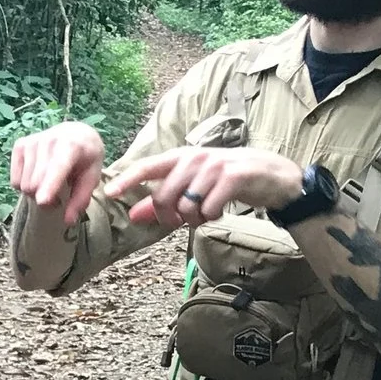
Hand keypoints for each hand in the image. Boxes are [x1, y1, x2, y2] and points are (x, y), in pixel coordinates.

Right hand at [9, 121, 107, 224]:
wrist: (75, 134)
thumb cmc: (86, 158)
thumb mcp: (92, 177)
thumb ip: (80, 199)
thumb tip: (68, 221)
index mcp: (71, 146)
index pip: (57, 168)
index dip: (49, 186)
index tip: (42, 201)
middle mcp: (48, 141)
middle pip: (36, 184)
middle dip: (46, 198)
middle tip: (59, 195)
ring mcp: (31, 142)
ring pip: (25, 185)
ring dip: (36, 192)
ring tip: (50, 184)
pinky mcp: (19, 146)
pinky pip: (15, 181)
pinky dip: (25, 185)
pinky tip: (37, 176)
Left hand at [101, 145, 306, 229]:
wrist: (273, 176)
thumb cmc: (227, 182)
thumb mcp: (194, 188)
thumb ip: (164, 201)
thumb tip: (133, 216)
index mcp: (182, 157)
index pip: (148, 167)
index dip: (127, 180)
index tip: (108, 193)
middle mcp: (196, 157)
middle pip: (163, 196)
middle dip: (168, 217)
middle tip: (182, 222)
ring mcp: (215, 165)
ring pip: (186, 206)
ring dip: (194, 219)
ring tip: (206, 213)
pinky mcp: (233, 177)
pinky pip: (208, 209)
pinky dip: (211, 217)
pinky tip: (219, 211)